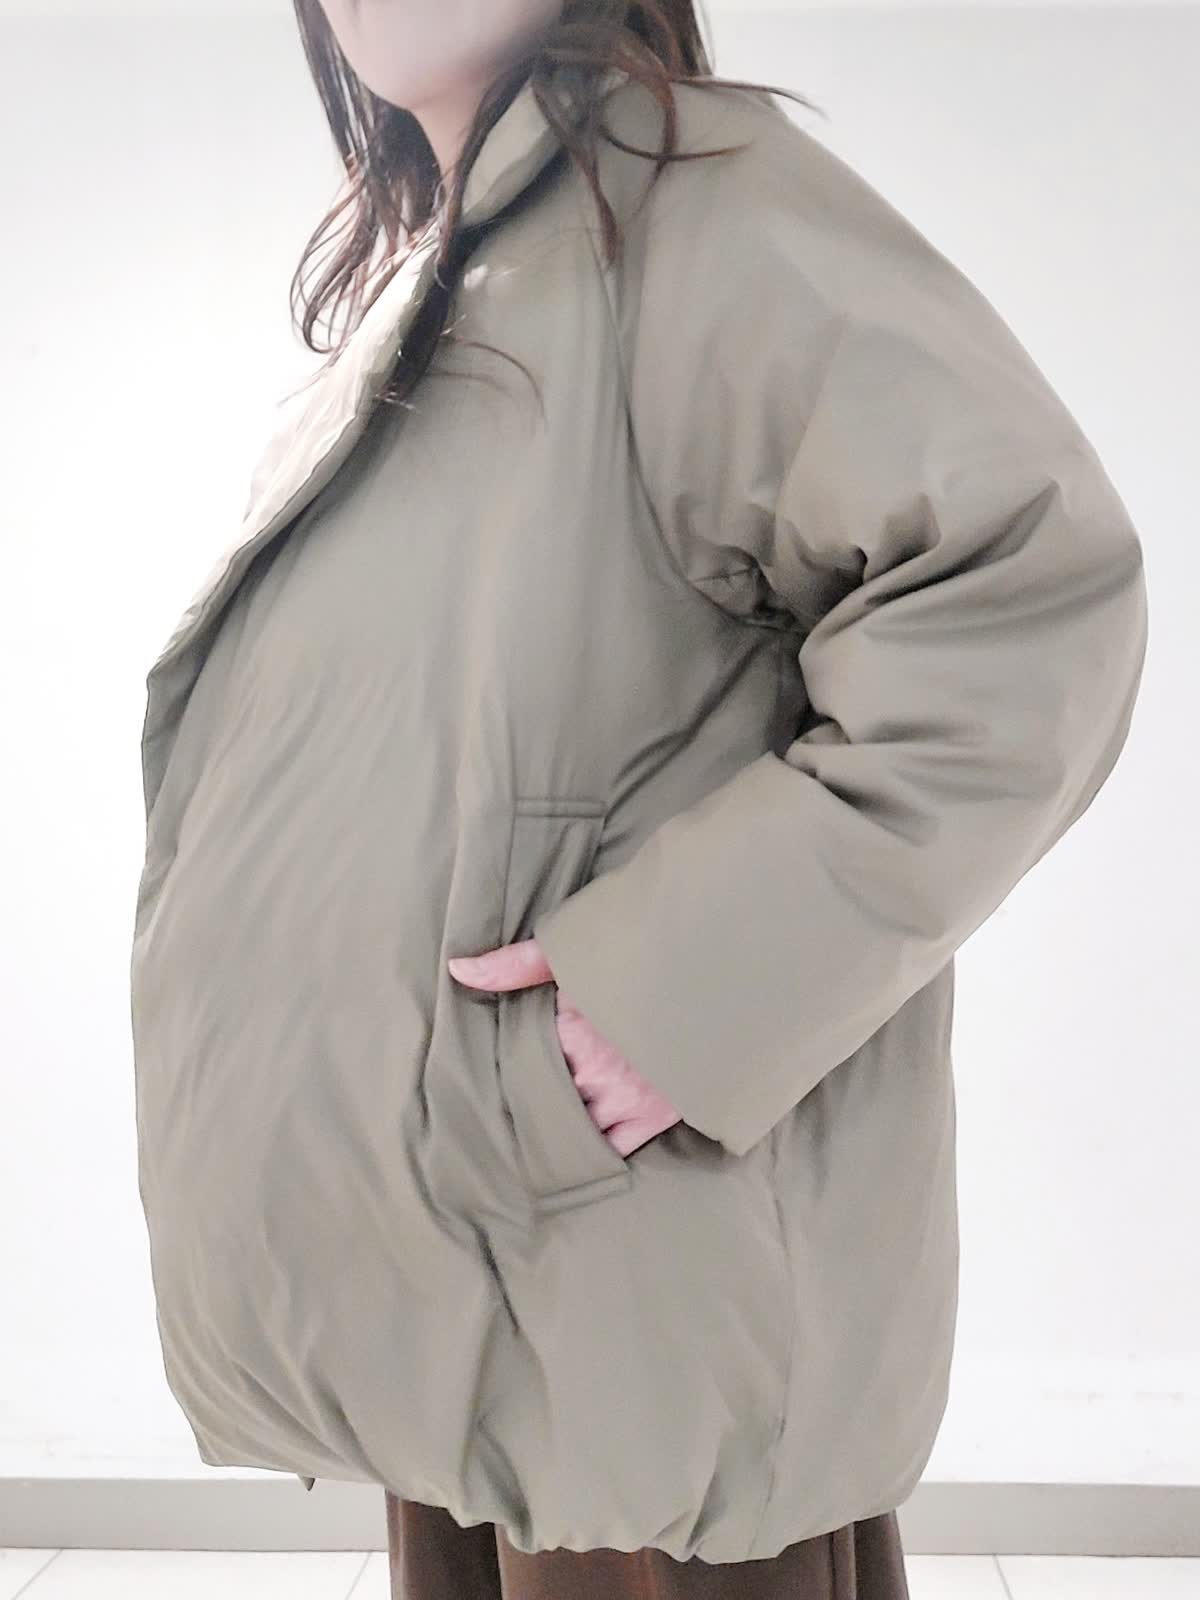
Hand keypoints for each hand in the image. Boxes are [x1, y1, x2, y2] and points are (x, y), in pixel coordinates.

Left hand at [448, 937, 682, 1157]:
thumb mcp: (576, 951)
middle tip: (526, 1093)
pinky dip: (594, 1146)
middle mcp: (597, 1068)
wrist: (721, 975)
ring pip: (574, 1126)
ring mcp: (629, 1095)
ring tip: (553, 1115)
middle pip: (546, 1097)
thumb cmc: (646, 955)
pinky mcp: (657, 1115)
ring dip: (564, 1121)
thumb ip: (516, 963)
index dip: (518, 1060)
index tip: (515, 1057)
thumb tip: (456, 970)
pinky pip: (612, 1147)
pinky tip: (582, 1139)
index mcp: (573, 1027)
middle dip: (538, 1093)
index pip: (524, 1061)